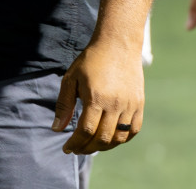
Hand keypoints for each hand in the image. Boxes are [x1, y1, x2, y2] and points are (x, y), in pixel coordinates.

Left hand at [53, 37, 144, 153]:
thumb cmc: (90, 61)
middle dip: (87, 148)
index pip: (86, 131)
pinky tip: (109, 139)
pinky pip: (133, 131)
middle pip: (102, 138)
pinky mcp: (139, 105)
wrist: (117, 45)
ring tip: (91, 146)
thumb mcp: (71, 79)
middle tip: (77, 149)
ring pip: (118, 138)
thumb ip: (64, 105)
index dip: (75, 143)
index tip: (67, 148)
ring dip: (103, 147)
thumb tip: (56, 129)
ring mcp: (130, 106)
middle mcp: (115, 105)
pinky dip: (121, 139)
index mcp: (96, 98)